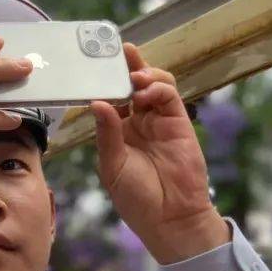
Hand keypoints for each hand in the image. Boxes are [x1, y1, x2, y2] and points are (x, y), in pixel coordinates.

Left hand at [90, 43, 227, 263]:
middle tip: (116, 51)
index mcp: (119, 131)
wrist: (170, 219)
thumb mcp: (113, 166)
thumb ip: (107, 133)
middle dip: (126, 66)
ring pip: (154, 84)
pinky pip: (170, 97)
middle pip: (133, 84)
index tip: (92, 62)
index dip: (104, 80)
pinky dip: (158, 88)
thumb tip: (97, 103)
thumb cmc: (137, 198)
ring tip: (133, 77)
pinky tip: (146, 92)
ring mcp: (160, 121)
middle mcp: (140, 122)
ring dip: (144, 74)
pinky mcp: (179, 123)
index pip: (111, 97)